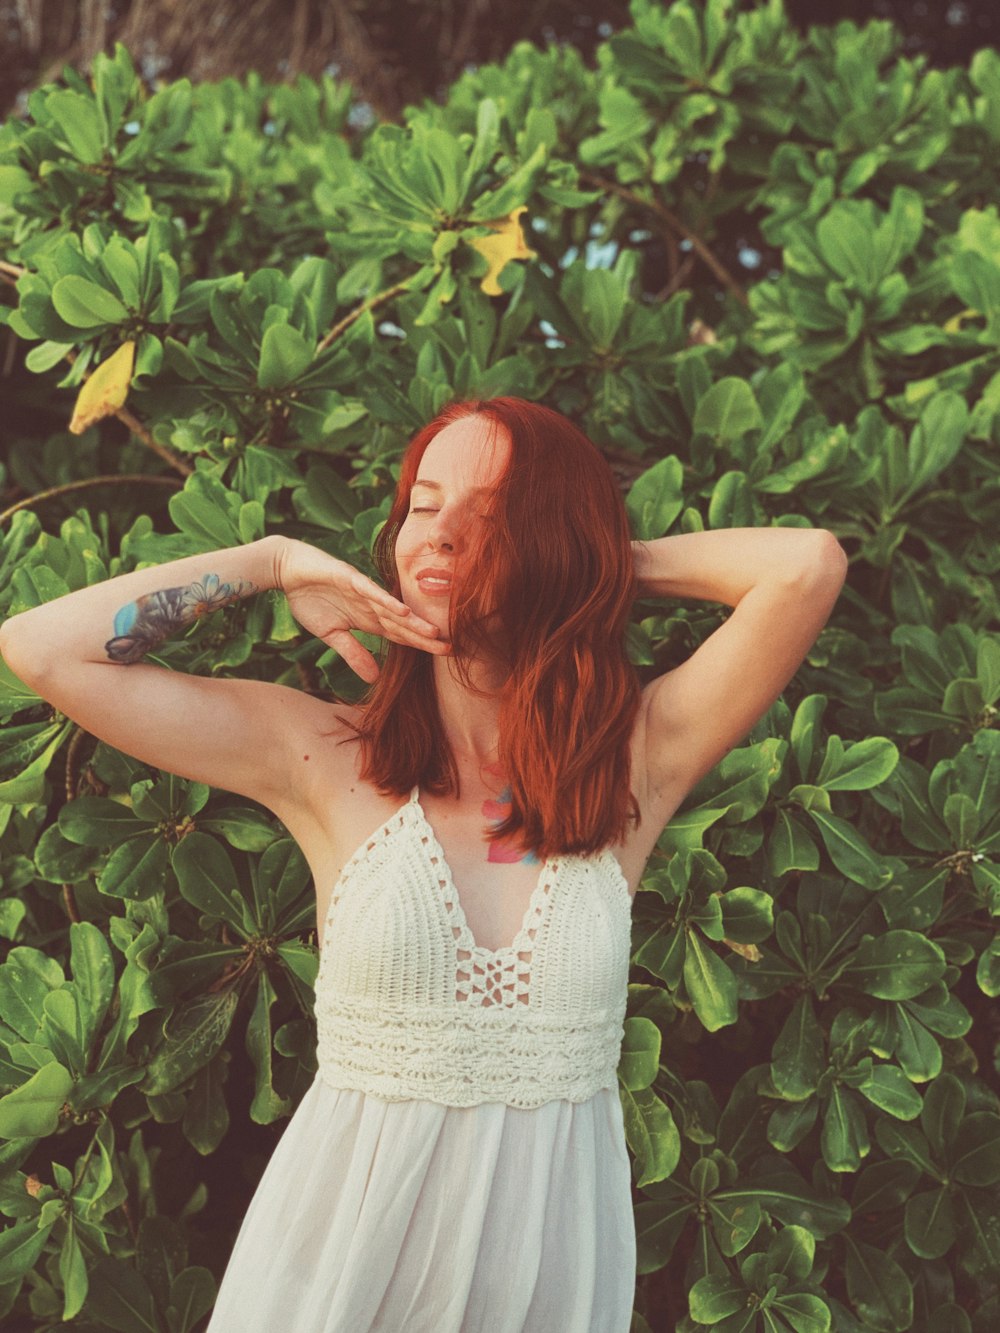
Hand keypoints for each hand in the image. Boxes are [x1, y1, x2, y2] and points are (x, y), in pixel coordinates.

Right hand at [274, 537, 448, 681]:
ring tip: (435, 633)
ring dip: (413, 621)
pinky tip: (403, 611)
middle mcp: (372, 605)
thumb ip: (353, 653)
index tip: (444, 656)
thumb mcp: (331, 634)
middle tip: (452, 649)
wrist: (287, 569)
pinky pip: (371, 592)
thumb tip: (375, 678)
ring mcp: (362, 591)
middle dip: (426, 638)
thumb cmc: (309, 598)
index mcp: (368, 619)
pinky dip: (386, 601)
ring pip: (392, 609)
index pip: (400, 636)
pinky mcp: (349, 578)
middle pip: (403, 625)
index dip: (420, 646)